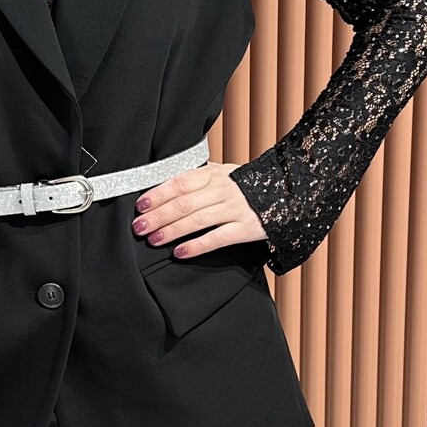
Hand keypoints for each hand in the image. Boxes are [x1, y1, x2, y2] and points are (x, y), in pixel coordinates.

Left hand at [132, 161, 269, 258]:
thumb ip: (198, 180)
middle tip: (138, 227)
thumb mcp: (224, 174)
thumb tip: (164, 188)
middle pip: (183, 203)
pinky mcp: (245, 229)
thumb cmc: (247, 186)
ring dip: (171, 230)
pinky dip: (196, 246)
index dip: (157, 194)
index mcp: (214, 174)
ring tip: (153, 240)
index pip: (179, 183)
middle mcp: (222, 189)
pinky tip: (180, 252)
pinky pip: (216, 238)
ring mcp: (235, 209)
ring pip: (196, 220)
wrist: (288, 194)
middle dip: (158, 216)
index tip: (140, 206)